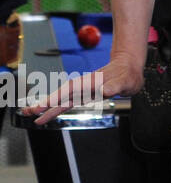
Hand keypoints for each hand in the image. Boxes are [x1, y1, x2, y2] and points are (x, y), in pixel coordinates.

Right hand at [21, 55, 144, 125]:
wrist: (129, 67)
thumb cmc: (129, 74)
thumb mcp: (126, 81)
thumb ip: (116, 85)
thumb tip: (106, 90)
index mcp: (92, 83)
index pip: (70, 90)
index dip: (56, 98)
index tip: (43, 106)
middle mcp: (85, 86)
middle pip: (62, 95)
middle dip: (45, 104)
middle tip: (28, 112)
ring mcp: (84, 91)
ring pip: (63, 99)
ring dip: (48, 107)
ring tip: (32, 115)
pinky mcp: (86, 95)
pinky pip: (69, 101)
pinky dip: (57, 107)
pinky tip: (48, 113)